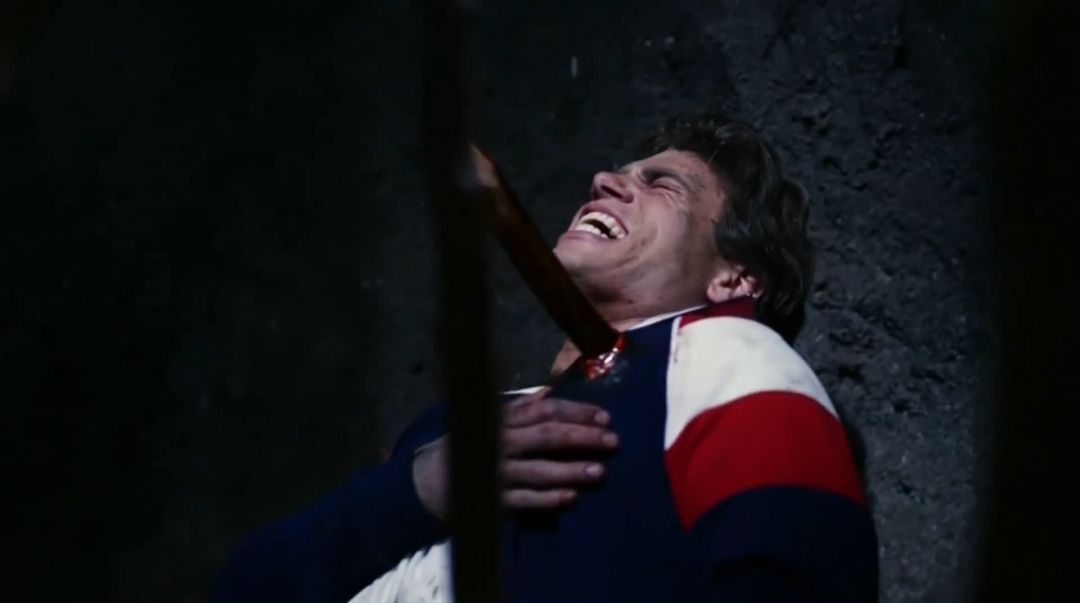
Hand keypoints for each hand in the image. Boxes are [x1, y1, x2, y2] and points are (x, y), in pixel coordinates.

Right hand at [412, 388, 616, 519]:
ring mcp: (493, 472)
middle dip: (581, 437)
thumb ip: (521, 409)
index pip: (543, 410)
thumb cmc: (469, 446)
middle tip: (613, 442)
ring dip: (570, 470)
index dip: (575, 411)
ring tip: (600, 472)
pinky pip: (522, 499)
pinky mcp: (489, 500)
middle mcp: (498, 441)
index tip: (605, 417)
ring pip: (537, 469)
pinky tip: (570, 498)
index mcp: (501, 418)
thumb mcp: (491, 421)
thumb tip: (553, 392)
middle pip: (545, 436)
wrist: (426, 481)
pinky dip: (547, 499)